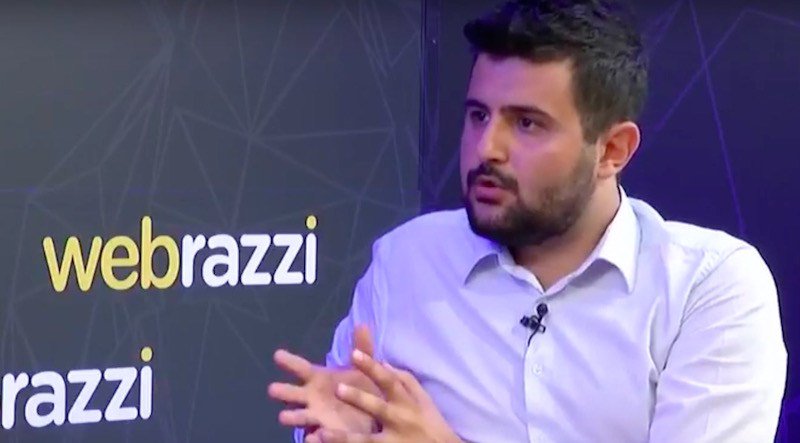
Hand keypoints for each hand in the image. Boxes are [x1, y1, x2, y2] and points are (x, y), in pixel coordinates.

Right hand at [268, 326, 379, 438]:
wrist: (371, 416)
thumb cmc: (360, 388)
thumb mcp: (364, 368)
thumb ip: (362, 349)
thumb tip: (363, 324)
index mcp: (318, 379)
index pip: (300, 368)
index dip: (289, 361)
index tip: (278, 355)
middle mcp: (311, 398)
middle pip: (292, 394)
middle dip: (282, 391)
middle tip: (272, 389)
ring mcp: (316, 417)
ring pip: (300, 417)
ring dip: (292, 416)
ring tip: (283, 416)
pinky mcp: (326, 435)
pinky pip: (317, 437)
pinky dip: (313, 438)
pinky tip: (311, 438)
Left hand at [316, 350, 462, 442]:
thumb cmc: (431, 424)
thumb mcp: (424, 400)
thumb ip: (405, 381)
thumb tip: (384, 362)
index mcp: (406, 403)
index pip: (388, 380)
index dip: (372, 367)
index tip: (354, 354)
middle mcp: (399, 421)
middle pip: (377, 408)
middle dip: (358, 398)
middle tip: (337, 388)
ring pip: (365, 441)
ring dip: (343, 438)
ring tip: (322, 433)